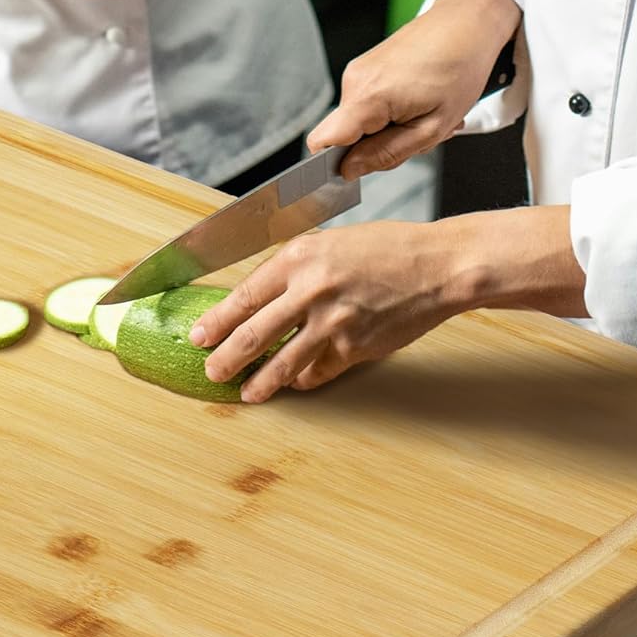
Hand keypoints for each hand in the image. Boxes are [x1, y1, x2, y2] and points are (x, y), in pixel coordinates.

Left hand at [189, 222, 463, 402]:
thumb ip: (297, 268)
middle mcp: (311, 290)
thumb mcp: (332, 243)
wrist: (437, 266)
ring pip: (283, 362)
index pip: (244, 295)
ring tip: (247, 393)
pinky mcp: (355, 348)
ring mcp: (333, 323)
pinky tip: (297, 382)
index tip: (199, 335)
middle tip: (211, 370)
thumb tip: (261, 298)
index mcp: (300, 257)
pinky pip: (319, 371)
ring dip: (260, 382)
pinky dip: (305, 379)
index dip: (217, 320)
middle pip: (253, 333)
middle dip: (226, 357)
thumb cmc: (388, 248)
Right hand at [309, 0, 521, 178]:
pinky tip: (420, 101)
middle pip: (345, 137)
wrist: (468, 23)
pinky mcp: (367, 67)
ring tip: (425, 113)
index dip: (332, 165)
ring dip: (390, 129)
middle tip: (418, 134)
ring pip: (360, 123)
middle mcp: (354, 80)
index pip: (322, 142)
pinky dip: (392, 113)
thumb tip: (350, 170)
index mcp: (367, 97)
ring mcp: (359, 71)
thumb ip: (387, 153)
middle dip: (377, 147)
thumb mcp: (433, 127)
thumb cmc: (460, 67)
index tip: (359, 172)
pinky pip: (368, 105)